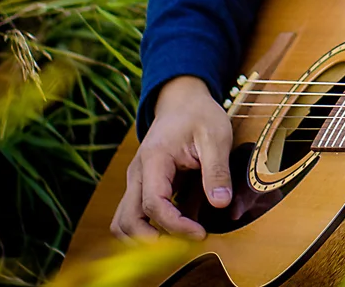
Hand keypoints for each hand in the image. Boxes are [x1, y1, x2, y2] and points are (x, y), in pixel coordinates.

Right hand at [110, 76, 232, 240]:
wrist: (182, 100)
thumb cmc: (199, 115)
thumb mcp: (216, 137)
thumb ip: (216, 171)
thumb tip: (220, 204)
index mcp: (154, 159)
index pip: (154, 204)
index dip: (175, 225)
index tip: (200, 233)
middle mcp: (137, 173)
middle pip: (128, 220)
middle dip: (152, 240)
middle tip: (185, 244)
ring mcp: (136, 180)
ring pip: (124, 221)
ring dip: (145, 237)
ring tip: (179, 239)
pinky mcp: (142, 185)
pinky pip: (135, 214)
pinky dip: (149, 226)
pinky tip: (178, 224)